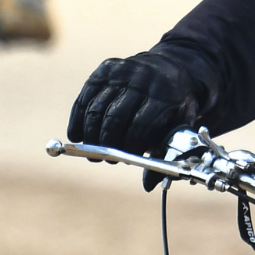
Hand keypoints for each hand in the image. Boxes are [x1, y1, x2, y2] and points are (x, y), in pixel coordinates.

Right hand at [67, 51, 205, 159]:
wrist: (170, 69)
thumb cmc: (172, 107)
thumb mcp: (177, 128)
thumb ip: (165, 156)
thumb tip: (148, 186)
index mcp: (165, 96)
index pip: (141, 125)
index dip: (129, 145)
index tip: (123, 159)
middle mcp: (142, 79)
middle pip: (115, 117)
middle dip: (107, 143)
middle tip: (104, 159)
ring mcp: (122, 71)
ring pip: (97, 108)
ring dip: (91, 135)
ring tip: (93, 152)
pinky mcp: (106, 69)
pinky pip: (86, 96)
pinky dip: (78, 118)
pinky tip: (77, 135)